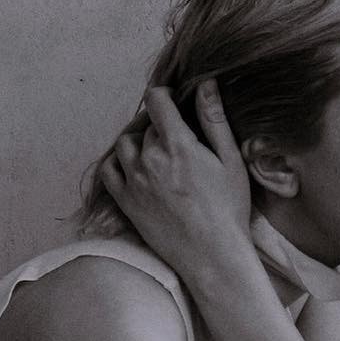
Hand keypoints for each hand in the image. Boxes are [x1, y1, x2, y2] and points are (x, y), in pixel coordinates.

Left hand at [99, 80, 253, 279]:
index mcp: (177, 144)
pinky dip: (117, 163)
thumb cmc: (228, 209)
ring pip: (125, 144)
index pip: (157, 100)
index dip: (164, 95)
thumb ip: (214, 120)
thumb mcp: (230, 160)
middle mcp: (149, 159)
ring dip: (137, 142)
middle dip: (159, 125)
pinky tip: (132, 166)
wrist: (213, 256)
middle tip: (175, 137)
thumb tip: (205, 85)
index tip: (173, 102)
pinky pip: (109, 171)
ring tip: (155, 151)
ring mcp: (134, 181)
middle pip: (145, 125)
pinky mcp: (126, 202)